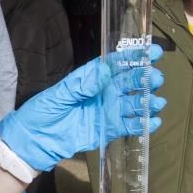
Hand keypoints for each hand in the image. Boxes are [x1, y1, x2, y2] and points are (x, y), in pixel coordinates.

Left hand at [0, 46, 165, 171]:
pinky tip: (154, 121)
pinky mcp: (108, 129)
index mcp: (91, 77)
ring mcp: (107, 110)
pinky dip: (142, 124)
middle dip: (145, 79)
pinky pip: (129, 125)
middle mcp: (103, 91)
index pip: (116, 64)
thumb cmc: (43, 111)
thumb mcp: (59, 95)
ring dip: (147, 102)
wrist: (34, 140)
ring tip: (157, 102)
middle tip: (155, 79)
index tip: (152, 52)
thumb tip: (104, 71)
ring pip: (133, 103)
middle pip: (129, 82)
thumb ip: (82, 85)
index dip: (134, 57)